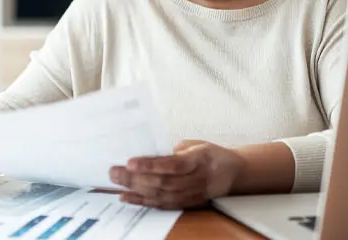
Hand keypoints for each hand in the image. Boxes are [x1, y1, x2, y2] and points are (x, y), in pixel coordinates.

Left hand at [109, 140, 242, 209]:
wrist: (233, 173)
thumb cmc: (211, 154)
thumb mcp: (196, 144)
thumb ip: (174, 150)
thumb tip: (148, 153)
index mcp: (200, 159)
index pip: (173, 165)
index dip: (151, 165)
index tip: (130, 162)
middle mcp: (196, 179)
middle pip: (162, 182)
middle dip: (135, 178)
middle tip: (114, 172)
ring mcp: (191, 194)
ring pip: (160, 195)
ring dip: (135, 190)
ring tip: (116, 183)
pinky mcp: (186, 204)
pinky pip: (162, 204)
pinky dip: (142, 201)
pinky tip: (127, 197)